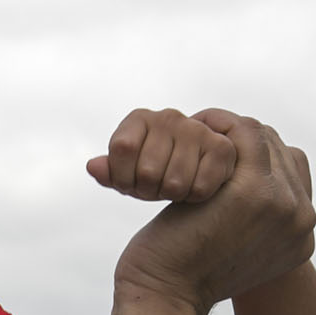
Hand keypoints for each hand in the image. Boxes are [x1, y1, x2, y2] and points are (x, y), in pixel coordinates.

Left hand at [88, 107, 236, 203]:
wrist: (189, 171)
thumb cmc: (149, 174)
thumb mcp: (124, 176)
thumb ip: (109, 172)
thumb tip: (93, 166)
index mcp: (139, 119)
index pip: (122, 147)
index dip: (122, 177)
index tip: (128, 182)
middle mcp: (169, 117)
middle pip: (148, 171)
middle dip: (148, 190)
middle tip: (154, 187)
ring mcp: (197, 130)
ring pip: (174, 182)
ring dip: (171, 195)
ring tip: (173, 185)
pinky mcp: (222, 148)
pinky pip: (200, 188)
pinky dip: (193, 197)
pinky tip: (193, 185)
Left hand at [101, 110, 314, 314]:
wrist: (163, 297)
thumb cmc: (184, 279)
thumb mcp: (232, 253)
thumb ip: (252, 225)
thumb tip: (245, 200)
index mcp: (300, 238)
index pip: (292, 174)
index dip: (257, 157)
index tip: (222, 154)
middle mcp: (301, 221)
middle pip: (281, 153)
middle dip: (243, 140)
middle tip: (207, 134)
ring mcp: (283, 205)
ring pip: (265, 140)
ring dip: (229, 129)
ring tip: (198, 129)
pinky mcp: (255, 191)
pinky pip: (245, 135)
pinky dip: (219, 124)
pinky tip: (193, 126)